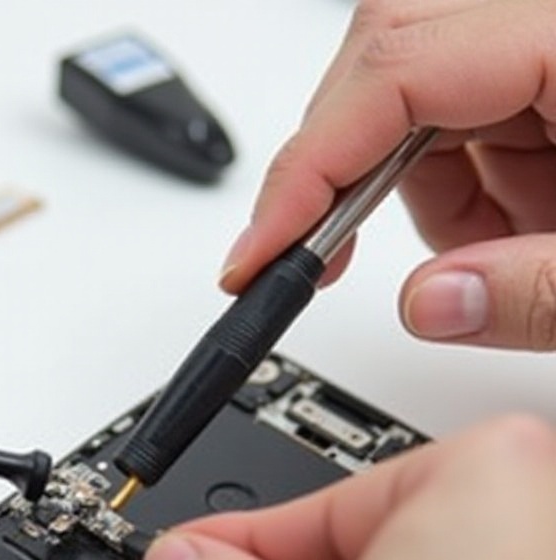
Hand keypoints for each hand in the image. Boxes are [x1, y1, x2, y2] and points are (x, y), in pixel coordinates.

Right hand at [221, 0, 555, 350]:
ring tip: (498, 251)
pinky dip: (456, 184)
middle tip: (328, 263)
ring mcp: (543, 35)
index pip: (397, 67)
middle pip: (387, 55)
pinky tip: (508, 221)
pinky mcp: (543, 61)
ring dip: (423, 191)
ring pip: (412, 90)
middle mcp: (550, 17)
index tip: (260, 252)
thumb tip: (425, 303)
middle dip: (353, 176)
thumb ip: (537, 292)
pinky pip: (456, 110)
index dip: (308, 163)